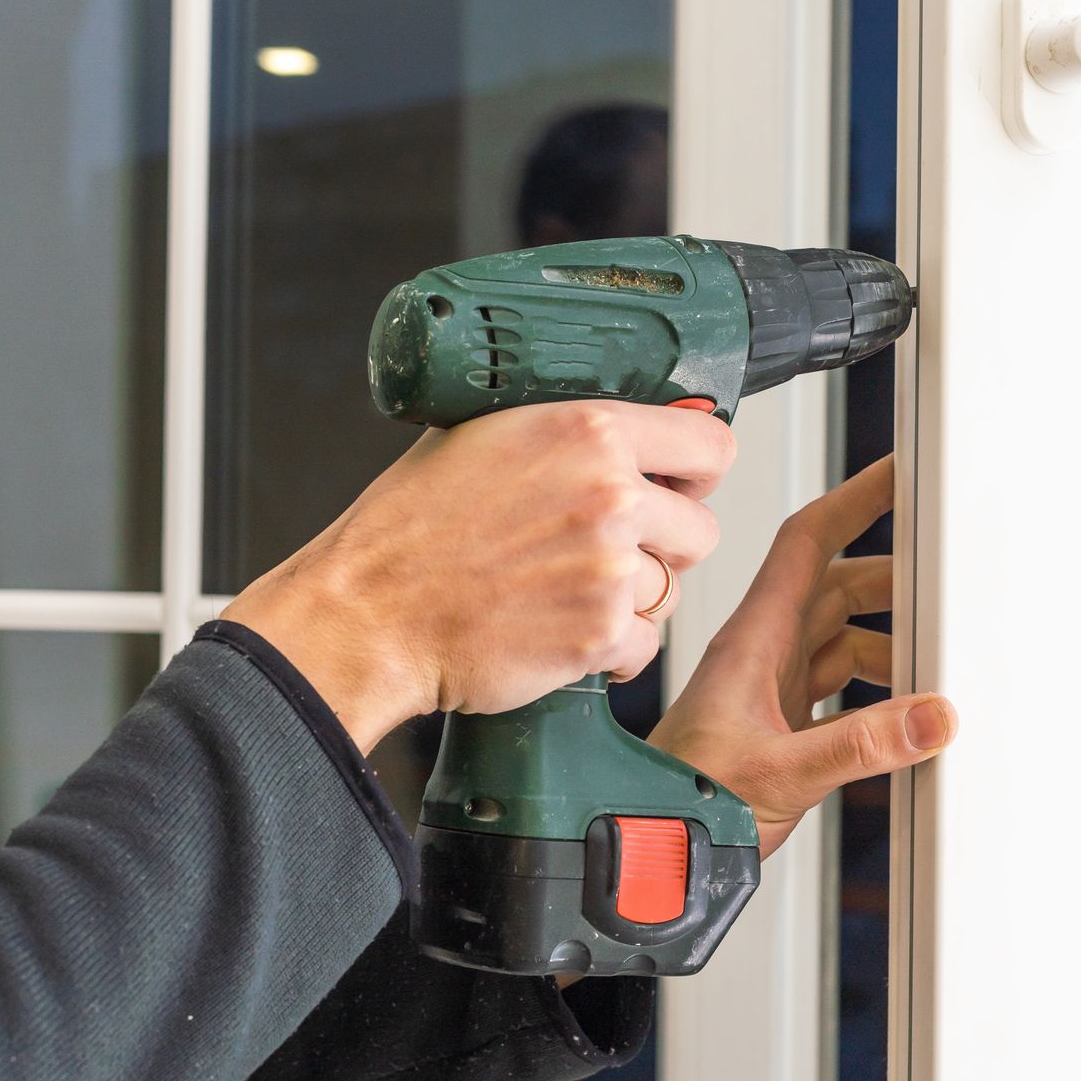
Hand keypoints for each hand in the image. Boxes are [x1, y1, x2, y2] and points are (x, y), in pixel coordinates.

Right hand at [224, 401, 735, 751]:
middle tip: (610, 553)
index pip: (711, 448)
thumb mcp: (482, 436)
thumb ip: (564, 431)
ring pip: (670, 592)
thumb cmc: (408, 528)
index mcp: (587, 432)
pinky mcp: (598, 635)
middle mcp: (608, 496)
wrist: (368, 612)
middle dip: (664, 546)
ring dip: (630, 600)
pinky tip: (560, 631)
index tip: (679, 488)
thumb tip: (632, 429)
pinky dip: (610, 650)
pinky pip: (644, 647)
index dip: (696, 474)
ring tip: (566, 593)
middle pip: (701, 530)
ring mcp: (608, 569)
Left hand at [649, 456, 954, 858]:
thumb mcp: (778, 772)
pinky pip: (841, 683)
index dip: (854, 500)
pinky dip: (878, 686)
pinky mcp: (781, 725)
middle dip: (893, 576)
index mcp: (753, 639)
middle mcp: (763, 653)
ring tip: (933, 651)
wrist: (645, 845)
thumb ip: (858, 745)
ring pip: (842, 635)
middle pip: (837, 585)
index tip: (898, 474)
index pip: (808, 542)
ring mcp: (771, 688)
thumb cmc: (677, 803)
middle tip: (944, 576)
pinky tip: (903, 706)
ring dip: (890, 636)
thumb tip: (931, 716)